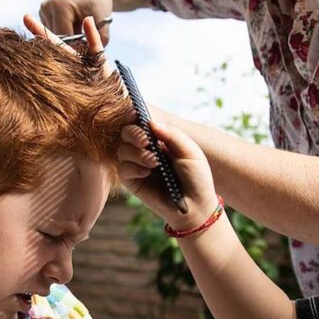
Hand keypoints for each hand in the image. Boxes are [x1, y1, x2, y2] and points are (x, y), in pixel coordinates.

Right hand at [22, 13, 104, 55]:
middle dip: (73, 45)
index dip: (77, 49)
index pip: (64, 39)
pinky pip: (54, 33)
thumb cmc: (100, 2)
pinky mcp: (43, 14)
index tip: (88, 53)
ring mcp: (42, 11)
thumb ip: (99, 39)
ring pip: (55, 38)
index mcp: (59, 6)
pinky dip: (65, 35)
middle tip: (87, 45)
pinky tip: (74, 26)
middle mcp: (46, 7)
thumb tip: (91, 57)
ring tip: (81, 30)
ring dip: (69, 40)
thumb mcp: (104, 19)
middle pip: (57, 39)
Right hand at [118, 115, 218, 231]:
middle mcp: (145, 151)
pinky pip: (123, 169)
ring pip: (122, 150)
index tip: (135, 113)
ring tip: (154, 162)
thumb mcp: (190, 152)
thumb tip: (151, 121)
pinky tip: (147, 172)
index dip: (134, 116)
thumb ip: (172, 135)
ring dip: (136, 152)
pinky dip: (133, 167)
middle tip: (146, 141)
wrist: (196, 206)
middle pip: (126, 133)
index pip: (140, 123)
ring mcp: (138, 166)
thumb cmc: (196, 178)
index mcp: (159, 140)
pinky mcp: (132, 182)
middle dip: (133, 133)